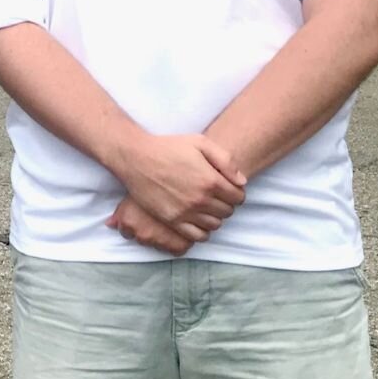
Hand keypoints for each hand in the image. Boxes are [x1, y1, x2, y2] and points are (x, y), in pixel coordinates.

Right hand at [111, 133, 245, 231]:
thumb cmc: (167, 147)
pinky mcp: (172, 220)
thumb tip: (241, 182)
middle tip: (214, 195)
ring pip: (215, 225)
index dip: (236, 192)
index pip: (239, 197)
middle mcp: (201, 200)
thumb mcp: (200, 142)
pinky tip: (196, 219)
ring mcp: (186, 212)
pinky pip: (197, 236)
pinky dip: (202, 231)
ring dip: (214, 216)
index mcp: (211, 180)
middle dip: (226, 203)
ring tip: (205, 206)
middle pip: (228, 211)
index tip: (227, 187)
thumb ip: (226, 160)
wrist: (136, 158)